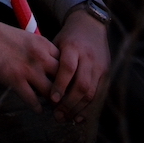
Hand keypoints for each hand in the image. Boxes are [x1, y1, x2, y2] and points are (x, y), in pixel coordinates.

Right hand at [0, 13, 59, 112]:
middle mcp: (41, 57)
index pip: (67, 64)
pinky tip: (37, 108)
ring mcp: (29, 69)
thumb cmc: (0, 35)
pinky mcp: (15, 79)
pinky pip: (33, 100)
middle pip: (64, 80)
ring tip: (52, 108)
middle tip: (64, 100)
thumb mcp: (27, 38)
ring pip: (52, 93)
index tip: (67, 84)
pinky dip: (37, 107)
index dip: (68, 76)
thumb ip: (40, 51)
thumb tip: (48, 68)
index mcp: (45, 44)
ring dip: (52, 102)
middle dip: (66, 91)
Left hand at [50, 9, 109, 123]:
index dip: (60, 85)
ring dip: (78, 108)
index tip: (52, 99)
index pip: (68, 68)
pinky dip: (89, 107)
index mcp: (73, 47)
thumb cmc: (68, 37)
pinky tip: (79, 116)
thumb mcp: (56, 42)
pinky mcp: (106, 73)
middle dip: (69, 103)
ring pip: (91, 92)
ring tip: (66, 118)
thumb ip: (50, 61)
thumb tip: (37, 84)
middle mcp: (88, 57)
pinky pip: (98, 94)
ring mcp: (99, 66)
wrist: (91, 25)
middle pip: (81, 84)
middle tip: (57, 115)